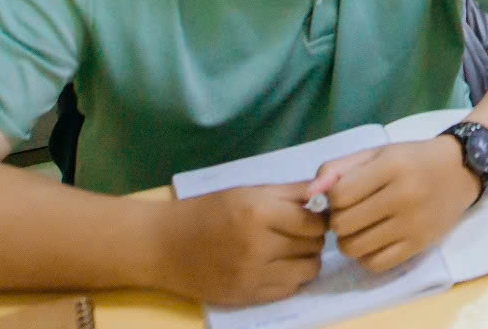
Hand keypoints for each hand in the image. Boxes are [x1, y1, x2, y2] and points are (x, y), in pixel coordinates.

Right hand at [157, 183, 326, 304]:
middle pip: (313, 246)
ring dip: (306, 260)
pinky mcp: (245, 297)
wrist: (162, 246)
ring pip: (308, 271)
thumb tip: (325, 190)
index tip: (311, 215)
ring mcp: (251, 276)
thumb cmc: (206, 212)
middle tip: (299, 232)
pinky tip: (277, 267)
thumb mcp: (247, 191)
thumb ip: (290, 191)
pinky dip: (290, 278)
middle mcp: (257, 246)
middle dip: (312, 237)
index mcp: (258, 213)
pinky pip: (289, 290)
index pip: (314, 221)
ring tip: (291, 250)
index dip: (318, 217)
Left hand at [311, 140, 479, 274]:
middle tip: (352, 213)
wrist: (462, 170)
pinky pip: (376, 264)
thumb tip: (309, 195)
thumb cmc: (413, 159)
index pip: (339, 195)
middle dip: (339, 220)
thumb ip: (338, 168)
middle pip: (343, 224)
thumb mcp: (377, 153)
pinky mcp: (420, 244)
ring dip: (349, 240)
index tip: (344, 195)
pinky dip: (366, 257)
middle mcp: (404, 194)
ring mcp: (413, 223)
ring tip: (360, 228)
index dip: (333, 198)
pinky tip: (373, 242)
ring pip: (355, 247)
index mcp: (392, 166)